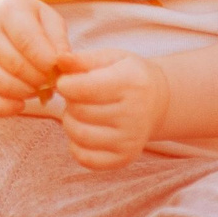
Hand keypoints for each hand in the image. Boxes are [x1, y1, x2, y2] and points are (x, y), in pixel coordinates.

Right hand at [0, 0, 69, 115]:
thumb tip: (64, 62)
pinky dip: (4, 108)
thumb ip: (59, 39)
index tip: (57, 68)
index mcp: (8, 12)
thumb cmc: (26, 25)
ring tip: (36, 88)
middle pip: (16, 66)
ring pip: (1, 84)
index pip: (28, 41)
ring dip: (26, 93)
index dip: (47, 61)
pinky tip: (19, 104)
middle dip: (40, 80)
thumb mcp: (46, 19)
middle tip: (49, 81)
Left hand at [51, 50, 170, 169]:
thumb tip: (60, 59)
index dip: (65, 84)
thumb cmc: (128, 75)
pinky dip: (76, 145)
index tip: (65, 82)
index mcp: (130, 83)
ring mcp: (130, 140)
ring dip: (70, 122)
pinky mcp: (124, 158)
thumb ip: (82, 59)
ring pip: (79, 134)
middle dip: (70, 102)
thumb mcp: (110, 58)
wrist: (157, 102)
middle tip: (77, 96)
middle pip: (79, 111)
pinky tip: (85, 130)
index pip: (85, 88)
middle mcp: (134, 114)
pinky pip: (85, 158)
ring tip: (80, 112)